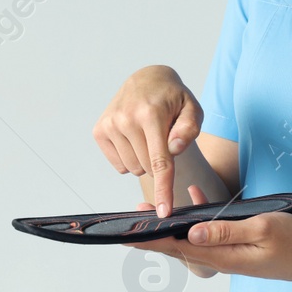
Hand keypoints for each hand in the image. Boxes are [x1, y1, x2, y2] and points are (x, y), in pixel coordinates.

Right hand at [94, 65, 202, 218]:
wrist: (146, 80)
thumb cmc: (173, 99)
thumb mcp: (192, 109)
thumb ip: (189, 129)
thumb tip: (173, 148)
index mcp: (151, 114)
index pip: (160, 161)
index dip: (164, 189)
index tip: (164, 212)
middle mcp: (126, 118)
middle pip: (148, 168)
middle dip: (160, 161)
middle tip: (163, 138)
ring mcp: (110, 125)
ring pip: (133, 169)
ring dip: (145, 161)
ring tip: (148, 136)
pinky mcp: (99, 131)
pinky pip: (119, 166)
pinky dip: (131, 159)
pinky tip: (134, 139)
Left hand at [125, 186, 291, 283]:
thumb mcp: (263, 228)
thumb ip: (226, 231)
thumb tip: (192, 233)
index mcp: (225, 256)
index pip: (177, 248)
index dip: (150, 240)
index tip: (126, 233)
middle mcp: (223, 259)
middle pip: (179, 247)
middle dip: (153, 233)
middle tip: (130, 217)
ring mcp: (231, 256)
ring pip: (192, 241)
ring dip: (171, 227)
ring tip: (152, 210)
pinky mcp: (239, 250)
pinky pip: (210, 236)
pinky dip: (198, 221)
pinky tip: (196, 200)